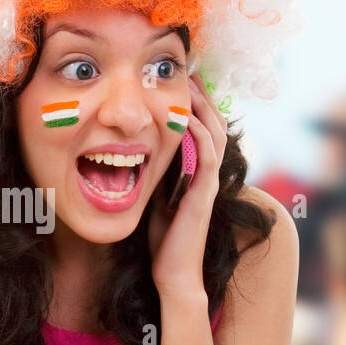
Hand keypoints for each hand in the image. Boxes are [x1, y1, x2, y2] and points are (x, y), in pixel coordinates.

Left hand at [148, 72, 227, 300]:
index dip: (193, 102)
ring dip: (203, 107)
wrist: (172, 274)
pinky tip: (189, 118)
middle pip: (214, 122)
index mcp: (195, 171)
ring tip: (189, 83)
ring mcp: (208, 183)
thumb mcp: (154, 195)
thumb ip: (153, 173)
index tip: (176, 78)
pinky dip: (200, 135)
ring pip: (215, 134)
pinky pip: (207, 157)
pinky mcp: (204, 195)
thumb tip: (130, 150)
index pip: (201, 127)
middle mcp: (206, 173)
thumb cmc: (161, 239)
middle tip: (187, 69)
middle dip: (201, 95)